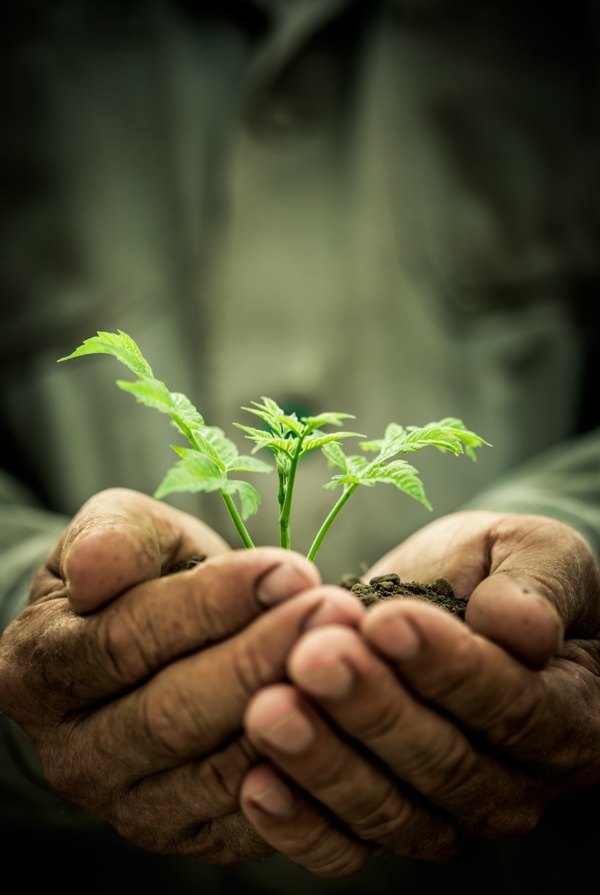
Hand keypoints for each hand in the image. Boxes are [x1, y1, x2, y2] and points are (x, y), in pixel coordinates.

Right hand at [0, 487, 363, 862]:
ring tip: (352, 654)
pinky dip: (301, 775)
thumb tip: (98, 570)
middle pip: (171, 715)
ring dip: (294, 713)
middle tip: (335, 611)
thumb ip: (113, 539)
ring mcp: (127, 805)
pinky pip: (250, 819)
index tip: (289, 570)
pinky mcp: (188, 835)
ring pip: (215, 774)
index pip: (126, 640)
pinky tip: (344, 719)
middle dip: (262, 658)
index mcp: (39, 669)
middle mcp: (72, 753)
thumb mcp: (122, 531)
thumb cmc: (143, 574)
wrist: (157, 640)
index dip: (213, 604)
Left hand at [240, 511, 599, 876]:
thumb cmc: (504, 569)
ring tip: (268, 709)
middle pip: (445, 762)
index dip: (448, 668)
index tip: (387, 622)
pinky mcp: (389, 816)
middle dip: (372, 709)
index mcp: (569, 714)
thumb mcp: (535, 551)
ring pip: (391, 808)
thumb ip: (539, 585)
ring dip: (325, 762)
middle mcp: (515, 779)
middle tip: (313, 659)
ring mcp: (450, 809)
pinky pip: (348, 842)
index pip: (512, 704)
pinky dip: (301, 823)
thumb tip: (523, 629)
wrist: (457, 593)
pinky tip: (256, 784)